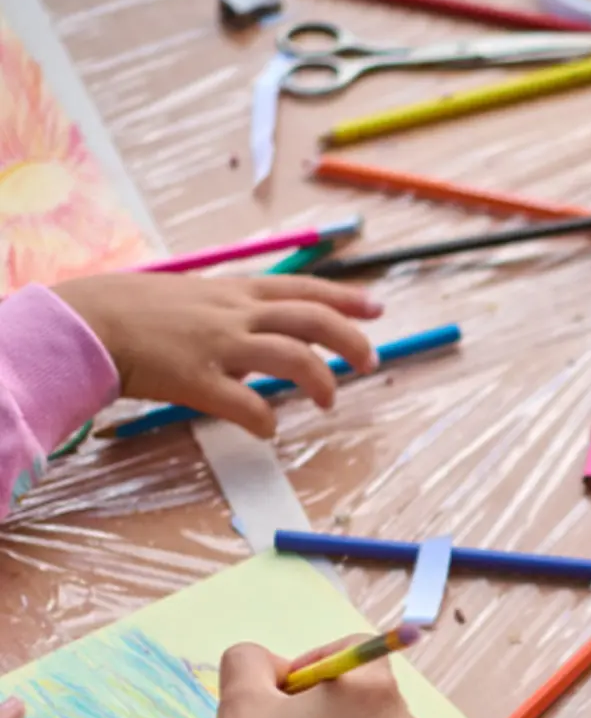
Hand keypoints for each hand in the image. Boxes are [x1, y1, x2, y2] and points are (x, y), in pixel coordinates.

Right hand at [52, 272, 383, 437]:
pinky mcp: (196, 379)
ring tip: (329, 401)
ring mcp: (217, 345)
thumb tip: (260, 343)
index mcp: (232, 292)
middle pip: (310, 319)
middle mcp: (232, 314)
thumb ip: (231, 315)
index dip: (344, 297)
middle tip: (370, 362)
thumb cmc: (135, 312)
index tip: (377, 306)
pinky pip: (246, 404)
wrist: (85, 322)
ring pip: (291, 357)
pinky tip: (268, 429)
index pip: (301, 288)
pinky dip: (265, 420)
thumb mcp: (192, 298)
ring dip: (320, 380)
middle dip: (349, 339)